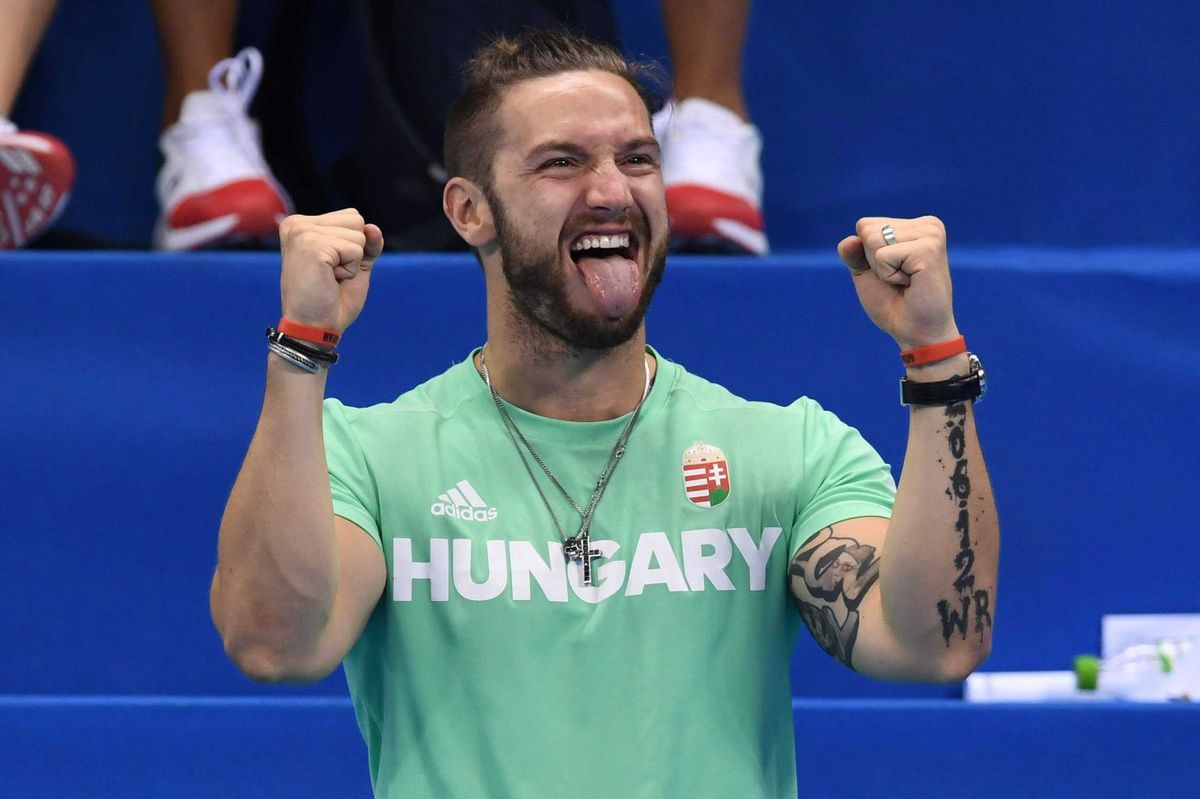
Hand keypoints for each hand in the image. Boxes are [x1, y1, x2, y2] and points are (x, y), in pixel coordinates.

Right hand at [278, 209, 383, 331]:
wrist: (314, 328)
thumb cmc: (331, 301)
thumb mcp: (355, 266)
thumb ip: (366, 244)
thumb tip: (373, 227)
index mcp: (301, 224)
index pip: (352, 216)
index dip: (354, 246)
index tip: (332, 267)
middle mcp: (296, 223)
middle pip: (357, 219)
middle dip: (354, 252)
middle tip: (331, 274)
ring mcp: (302, 233)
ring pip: (359, 234)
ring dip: (352, 262)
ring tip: (329, 277)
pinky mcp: (311, 245)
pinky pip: (356, 250)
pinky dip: (350, 270)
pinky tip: (329, 280)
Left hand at [837, 216, 958, 348]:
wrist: (916, 332)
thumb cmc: (893, 303)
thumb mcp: (866, 273)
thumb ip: (854, 253)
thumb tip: (849, 240)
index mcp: (915, 226)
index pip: (865, 225)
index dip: (867, 255)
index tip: (892, 272)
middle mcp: (928, 224)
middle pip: (867, 229)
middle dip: (873, 261)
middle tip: (899, 279)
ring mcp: (931, 234)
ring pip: (873, 240)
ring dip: (882, 269)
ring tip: (906, 281)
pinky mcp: (928, 249)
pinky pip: (883, 256)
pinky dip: (888, 276)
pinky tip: (910, 283)